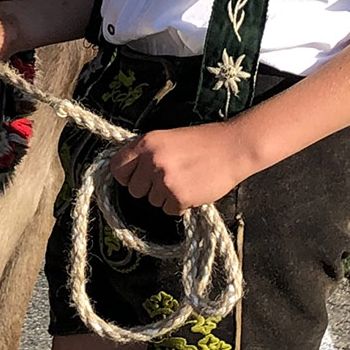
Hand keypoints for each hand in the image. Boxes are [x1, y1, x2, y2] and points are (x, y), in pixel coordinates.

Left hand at [107, 123, 256, 216]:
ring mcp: (164, 180)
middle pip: (134, 190)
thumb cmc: (203, 142)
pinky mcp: (178, 197)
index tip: (135, 178)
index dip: (126, 176)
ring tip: (187, 179)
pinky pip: (170, 210)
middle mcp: (151, 161)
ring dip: (167, 197)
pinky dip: (181, 205)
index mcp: (146, 143)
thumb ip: (147, 154)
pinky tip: (194, 189)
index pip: (117, 167)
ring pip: (153, 202)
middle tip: (171, 178)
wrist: (233, 148)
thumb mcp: (167, 139)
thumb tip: (127, 173)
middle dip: (149, 189)